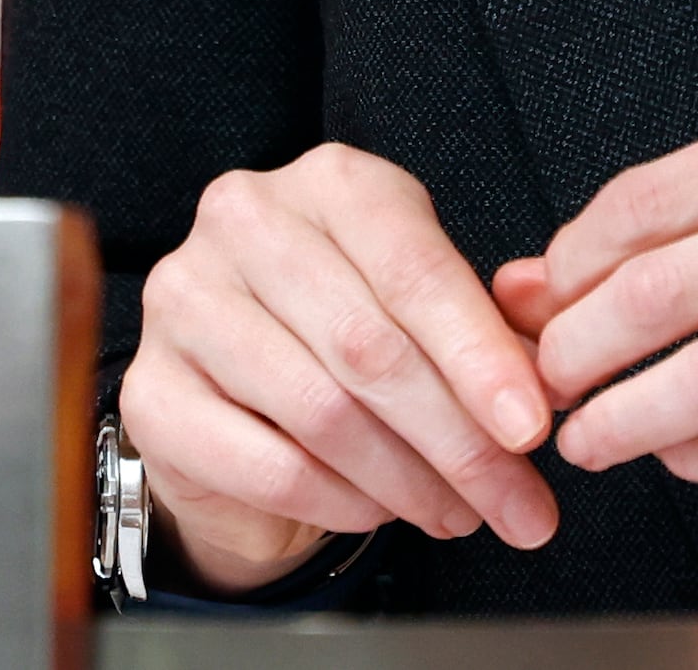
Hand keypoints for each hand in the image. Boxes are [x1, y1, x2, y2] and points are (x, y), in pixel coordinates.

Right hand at [124, 143, 560, 589]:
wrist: (238, 399)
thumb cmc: (348, 339)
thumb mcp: (427, 311)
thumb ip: (490, 333)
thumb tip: (546, 387)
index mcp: (329, 182)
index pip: (416, 270)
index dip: (481, 358)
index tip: (533, 429)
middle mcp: (245, 221)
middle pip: (371, 346)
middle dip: (459, 441)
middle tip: (519, 504)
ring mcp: (185, 301)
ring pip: (323, 410)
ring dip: (408, 481)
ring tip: (460, 515)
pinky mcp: (151, 391)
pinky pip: (269, 465)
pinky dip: (341, 504)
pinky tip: (379, 512)